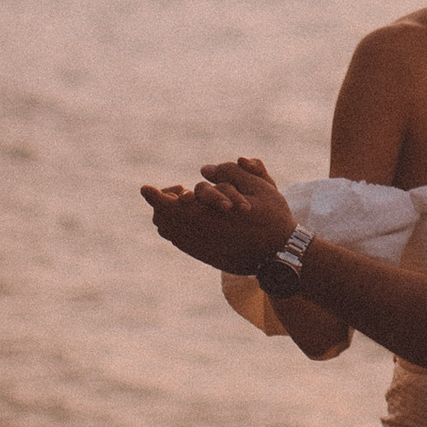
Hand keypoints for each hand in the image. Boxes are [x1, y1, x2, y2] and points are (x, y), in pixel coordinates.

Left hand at [141, 154, 295, 273]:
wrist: (282, 255)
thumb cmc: (274, 218)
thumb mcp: (260, 186)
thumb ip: (231, 173)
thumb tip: (205, 169)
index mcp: (210, 217)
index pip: (169, 206)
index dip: (155, 196)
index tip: (145, 188)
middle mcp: (201, 235)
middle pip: (164, 219)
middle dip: (163, 203)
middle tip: (177, 190)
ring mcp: (201, 249)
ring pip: (170, 232)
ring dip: (170, 216)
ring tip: (185, 203)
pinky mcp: (205, 257)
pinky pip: (180, 242)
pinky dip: (177, 228)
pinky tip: (191, 218)